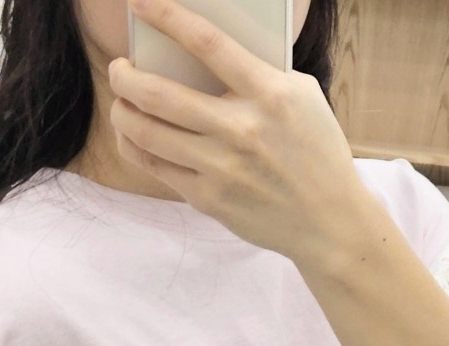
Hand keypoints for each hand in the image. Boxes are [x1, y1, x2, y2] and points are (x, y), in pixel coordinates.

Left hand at [107, 0, 362, 262]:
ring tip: (121, 101)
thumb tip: (206, 53)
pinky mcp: (209, 199)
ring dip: (122, 112)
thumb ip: (259, 73)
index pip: (207, 43)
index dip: (167, 17)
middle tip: (118, 68)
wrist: (329, 221)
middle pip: (160, 94)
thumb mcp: (302, 97)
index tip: (139, 3)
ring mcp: (222, 167)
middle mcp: (241, 129)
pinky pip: (156, 168)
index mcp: (268, 93)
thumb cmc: (316, 151)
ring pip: (149, 133)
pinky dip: (135, 147)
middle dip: (125, 76)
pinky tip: (131, 134)